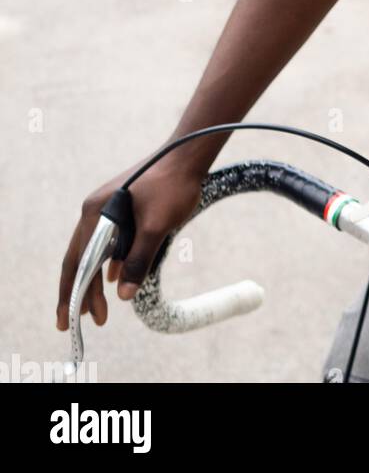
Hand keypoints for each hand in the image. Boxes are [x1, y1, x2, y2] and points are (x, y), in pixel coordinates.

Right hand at [56, 153, 205, 331]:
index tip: (69, 322)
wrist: (187, 156)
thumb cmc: (172, 187)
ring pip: (95, 251)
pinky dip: (108, 262)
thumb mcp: (156, 227)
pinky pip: (108, 241)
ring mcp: (107, 207)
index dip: (72, 294)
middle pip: (81, 258)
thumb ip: (139, 261)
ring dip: (95, 280)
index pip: (77, 262)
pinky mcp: (121, 208)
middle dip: (81, 292)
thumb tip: (123, 294)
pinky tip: (113, 277)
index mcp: (96, 213)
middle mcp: (95, 210)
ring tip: (98, 308)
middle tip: (79, 323)